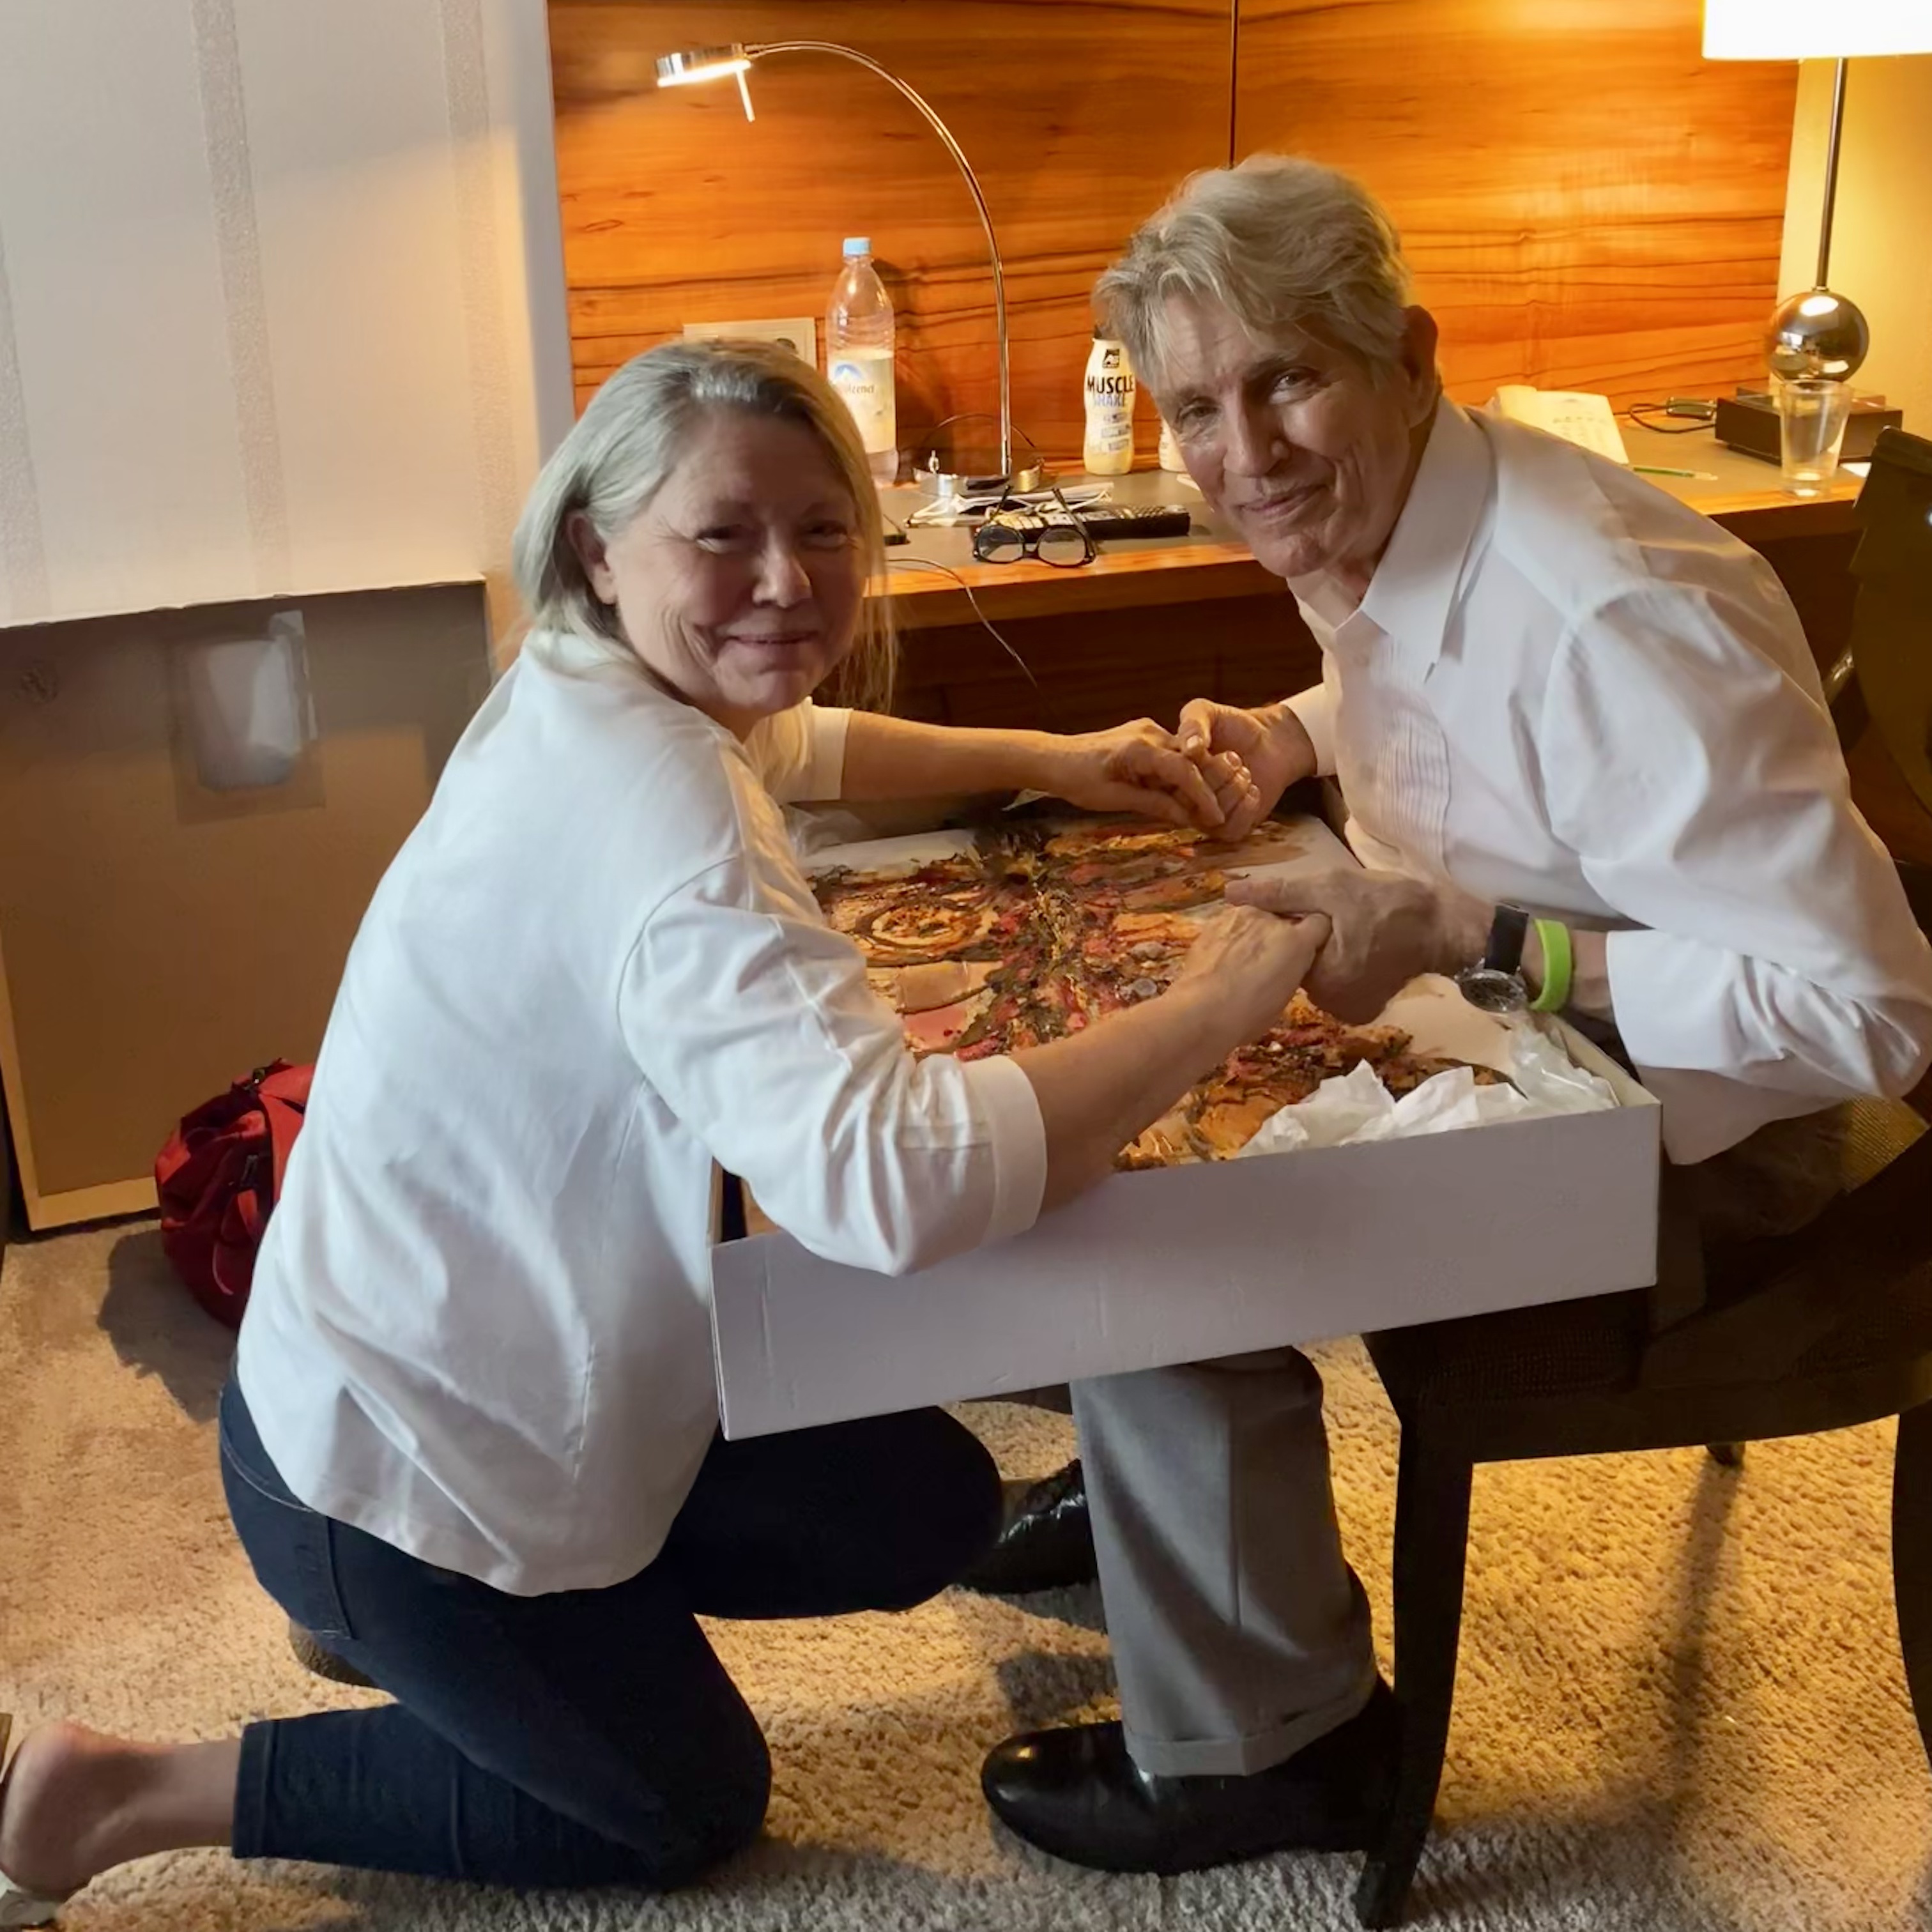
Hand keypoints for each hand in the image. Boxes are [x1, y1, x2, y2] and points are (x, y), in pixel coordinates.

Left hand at [1041, 718, 1237, 829]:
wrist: (1054, 757)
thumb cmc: (1076, 780)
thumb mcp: (1114, 799)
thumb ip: (1153, 804)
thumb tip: (1187, 818)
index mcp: (1139, 748)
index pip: (1183, 770)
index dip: (1203, 795)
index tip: (1215, 817)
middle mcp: (1149, 733)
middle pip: (1189, 761)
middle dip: (1204, 788)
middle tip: (1214, 816)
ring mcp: (1148, 730)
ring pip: (1182, 757)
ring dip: (1191, 782)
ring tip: (1200, 810)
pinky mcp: (1144, 734)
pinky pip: (1170, 755)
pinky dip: (1178, 775)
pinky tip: (1180, 795)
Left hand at [1174, 904, 1332, 1037]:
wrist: (1202, 1010)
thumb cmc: (1250, 1014)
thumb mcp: (1286, 994)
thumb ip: (1292, 968)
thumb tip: (1285, 963)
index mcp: (1297, 941)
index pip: (1319, 923)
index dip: (1312, 936)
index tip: (1305, 950)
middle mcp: (1271, 920)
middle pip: (1284, 919)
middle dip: (1279, 934)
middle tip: (1269, 958)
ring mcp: (1239, 916)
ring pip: (1255, 919)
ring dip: (1252, 932)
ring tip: (1241, 959)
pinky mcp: (1213, 921)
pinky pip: (1230, 925)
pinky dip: (1229, 937)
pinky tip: (1221, 958)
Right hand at [1175, 699, 1317, 840]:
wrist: (1269, 739)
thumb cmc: (1233, 725)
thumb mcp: (1206, 712)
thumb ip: (1192, 723)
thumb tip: (1189, 750)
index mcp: (1170, 774)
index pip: (1172, 784)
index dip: (1193, 767)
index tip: (1208, 749)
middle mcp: (1184, 799)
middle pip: (1192, 803)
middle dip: (1218, 775)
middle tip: (1232, 757)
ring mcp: (1206, 817)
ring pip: (1214, 818)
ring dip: (1235, 790)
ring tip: (1243, 771)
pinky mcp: (1229, 828)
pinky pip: (1231, 831)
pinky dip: (1246, 808)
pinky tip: (1252, 790)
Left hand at [1223, 866, 1488, 1024]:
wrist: (1443, 925)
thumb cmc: (1387, 903)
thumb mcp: (1330, 888)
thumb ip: (1279, 893)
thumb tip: (1229, 894)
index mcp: (1320, 981)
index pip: (1279, 957)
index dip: (1281, 932)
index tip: (1293, 912)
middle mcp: (1332, 1006)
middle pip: (1296, 969)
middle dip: (1300, 945)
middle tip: (1326, 918)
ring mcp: (1350, 1011)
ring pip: (1316, 975)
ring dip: (1319, 954)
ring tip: (1339, 929)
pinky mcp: (1364, 1008)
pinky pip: (1335, 984)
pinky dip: (1337, 966)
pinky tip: (1349, 945)